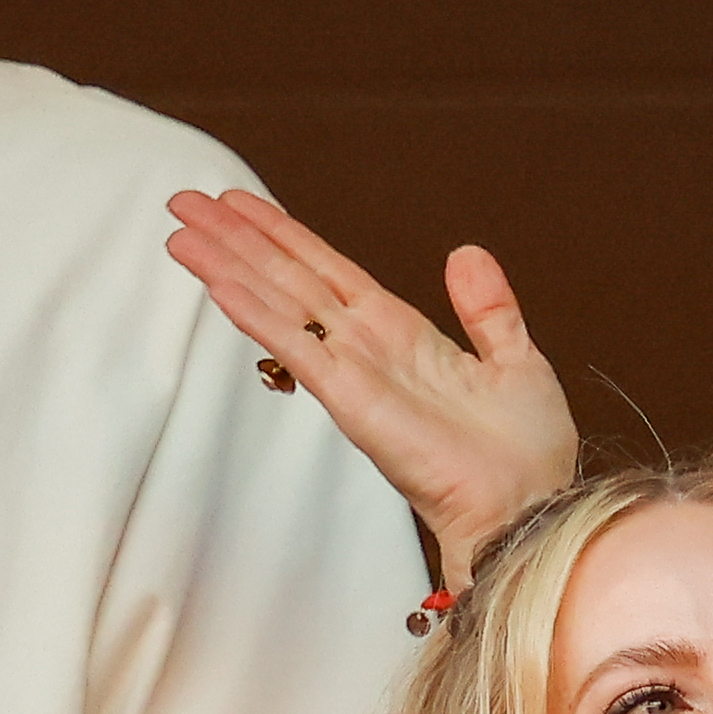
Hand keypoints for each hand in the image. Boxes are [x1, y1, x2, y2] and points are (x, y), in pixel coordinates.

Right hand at [161, 189, 574, 583]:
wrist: (530, 509)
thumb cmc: (526, 457)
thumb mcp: (515, 360)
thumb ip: (487, 308)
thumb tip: (466, 254)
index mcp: (403, 337)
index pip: (328, 272)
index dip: (283, 235)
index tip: (240, 206)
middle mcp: (368, 351)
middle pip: (289, 279)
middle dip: (237, 240)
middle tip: (186, 204)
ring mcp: (354, 375)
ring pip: (280, 306)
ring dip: (228, 266)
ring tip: (181, 232)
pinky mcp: (351, 402)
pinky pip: (296, 347)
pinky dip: (257, 314)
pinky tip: (220, 283)